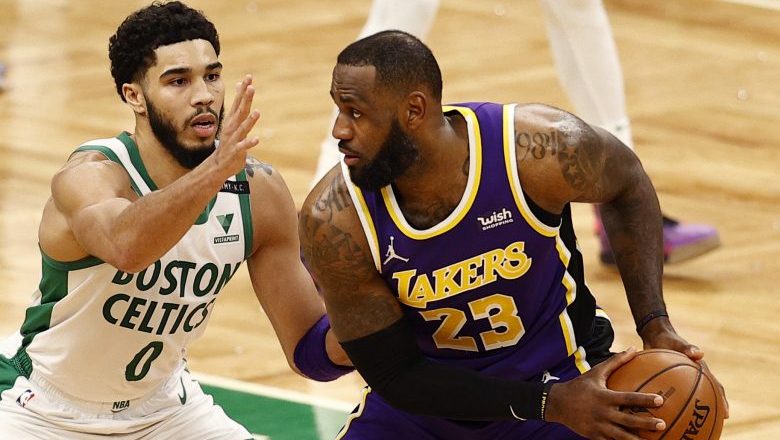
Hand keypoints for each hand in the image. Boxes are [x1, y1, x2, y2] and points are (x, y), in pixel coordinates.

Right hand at [209, 74, 260, 178]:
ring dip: (249, 120)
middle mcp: (232, 127)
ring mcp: (234, 139)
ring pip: (242, 128)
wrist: (219, 164)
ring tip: (257, 112)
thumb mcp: (232, 122)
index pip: (238, 101)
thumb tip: (239, 87)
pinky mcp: (236, 151)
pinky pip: (243, 146)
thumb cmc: (229, 141)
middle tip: (251, 87)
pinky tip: (257, 139)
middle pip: (240, 111)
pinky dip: (249, 142)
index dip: (243, 90)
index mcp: (232, 120)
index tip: (249, 77)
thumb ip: (238, 106)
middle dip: (246, 99)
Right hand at [545, 348, 665, 439]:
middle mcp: (602, 413)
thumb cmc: (580, 386)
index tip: (660, 400)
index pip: (627, 398)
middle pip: (628, 421)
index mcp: (604, 397)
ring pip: (621, 437)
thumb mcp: (596, 372)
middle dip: (646, 423)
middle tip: (662, 424)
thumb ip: (616, 361)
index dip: (643, 399)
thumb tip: (634, 349)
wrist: (557, 404)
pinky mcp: (594, 437)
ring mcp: (598, 427)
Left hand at [639, 317, 728, 417]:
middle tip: (714, 424)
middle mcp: (695, 376)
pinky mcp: (670, 381)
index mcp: (701, 369)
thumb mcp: (676, 343)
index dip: (722, 400)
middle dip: (713, 409)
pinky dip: (673, 404)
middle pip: (708, 395)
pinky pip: (674, 395)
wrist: (655, 336)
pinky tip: (666, 415)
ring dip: (693, 410)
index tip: (726, 414)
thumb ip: (687, 347)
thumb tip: (699, 353)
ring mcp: (682, 379)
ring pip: (691, 398)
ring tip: (692, 426)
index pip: (715, 387)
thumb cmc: (667, 339)